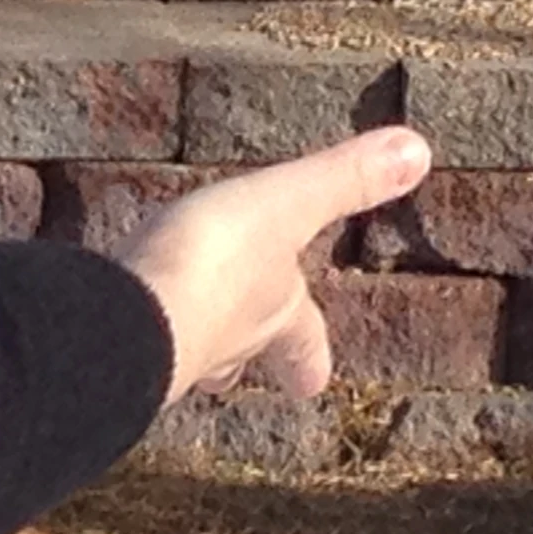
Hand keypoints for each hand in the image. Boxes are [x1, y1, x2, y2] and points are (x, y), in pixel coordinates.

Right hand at [115, 126, 433, 405]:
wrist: (126, 314)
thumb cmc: (216, 264)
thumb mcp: (286, 203)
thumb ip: (342, 180)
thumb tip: (418, 151)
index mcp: (275, 314)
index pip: (302, 338)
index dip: (308, 355)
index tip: (315, 382)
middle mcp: (226, 342)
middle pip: (242, 356)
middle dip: (246, 358)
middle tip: (240, 374)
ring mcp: (168, 350)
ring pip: (187, 353)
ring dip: (190, 344)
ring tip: (180, 342)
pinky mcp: (114, 345)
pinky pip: (130, 337)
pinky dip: (132, 331)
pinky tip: (118, 320)